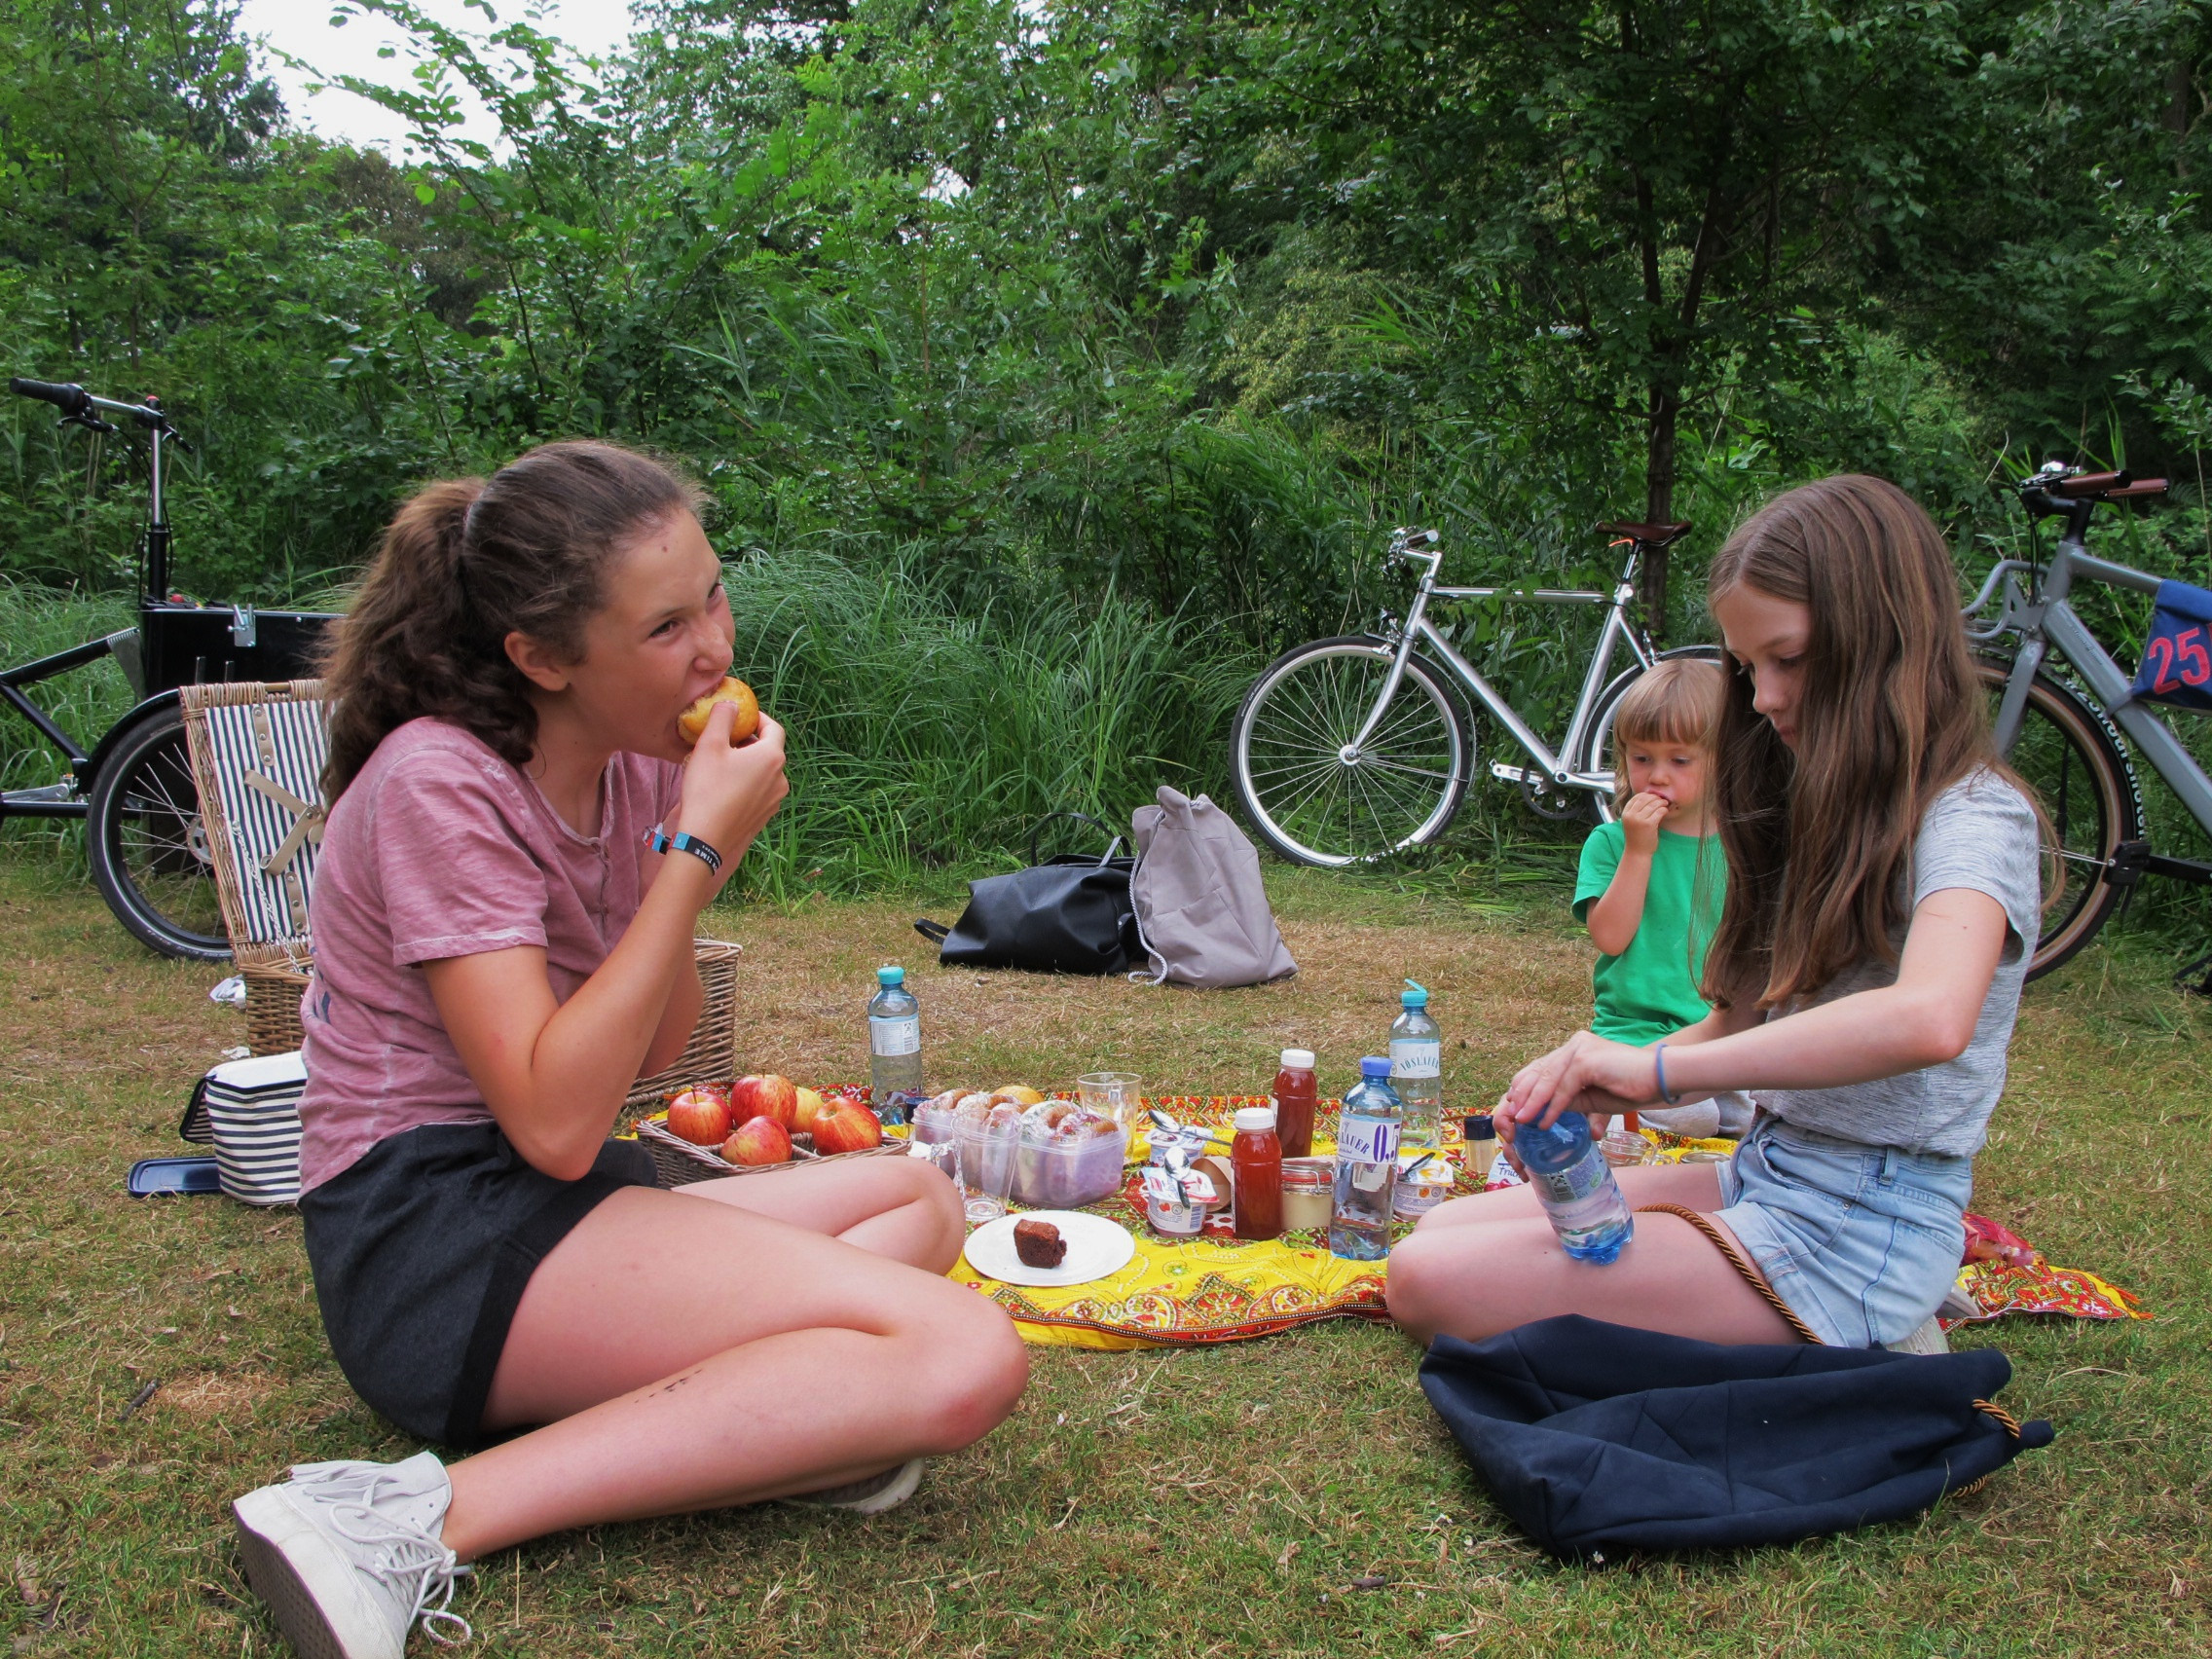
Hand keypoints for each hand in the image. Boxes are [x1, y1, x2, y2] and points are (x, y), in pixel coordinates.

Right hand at [671, 705, 788, 874]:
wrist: (705, 839)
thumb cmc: (707, 788)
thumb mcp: (710, 744)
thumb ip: (723, 717)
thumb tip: (731, 703)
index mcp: (772, 757)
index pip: (774, 728)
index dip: (758, 719)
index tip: (741, 717)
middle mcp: (781, 778)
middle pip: (769, 750)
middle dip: (749, 741)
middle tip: (724, 740)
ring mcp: (775, 800)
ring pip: (763, 772)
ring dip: (747, 763)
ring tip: (721, 764)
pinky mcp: (764, 816)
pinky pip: (759, 791)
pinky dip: (746, 782)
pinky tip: (724, 786)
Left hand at [1500, 1030, 1660, 1128]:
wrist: (1661, 1079)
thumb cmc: (1631, 1088)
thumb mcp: (1590, 1097)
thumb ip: (1567, 1099)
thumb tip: (1540, 1112)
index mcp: (1573, 1050)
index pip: (1540, 1068)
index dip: (1523, 1089)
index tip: (1512, 1110)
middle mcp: (1573, 1045)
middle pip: (1538, 1071)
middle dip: (1522, 1097)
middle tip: (1509, 1119)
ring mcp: (1579, 1049)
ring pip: (1547, 1079)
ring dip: (1532, 1104)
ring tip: (1522, 1123)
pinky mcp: (1586, 1060)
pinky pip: (1564, 1088)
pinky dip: (1552, 1107)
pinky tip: (1545, 1122)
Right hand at [1619, 790, 1669, 855]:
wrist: (1637, 853)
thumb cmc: (1636, 837)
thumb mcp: (1631, 822)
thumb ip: (1635, 811)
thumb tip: (1648, 798)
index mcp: (1625, 814)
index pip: (1636, 798)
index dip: (1646, 795)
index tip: (1653, 797)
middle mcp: (1631, 815)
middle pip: (1644, 799)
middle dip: (1654, 797)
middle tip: (1661, 799)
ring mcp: (1639, 820)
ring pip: (1653, 804)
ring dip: (1661, 802)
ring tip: (1665, 804)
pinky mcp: (1649, 824)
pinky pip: (1659, 812)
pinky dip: (1664, 809)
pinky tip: (1666, 811)